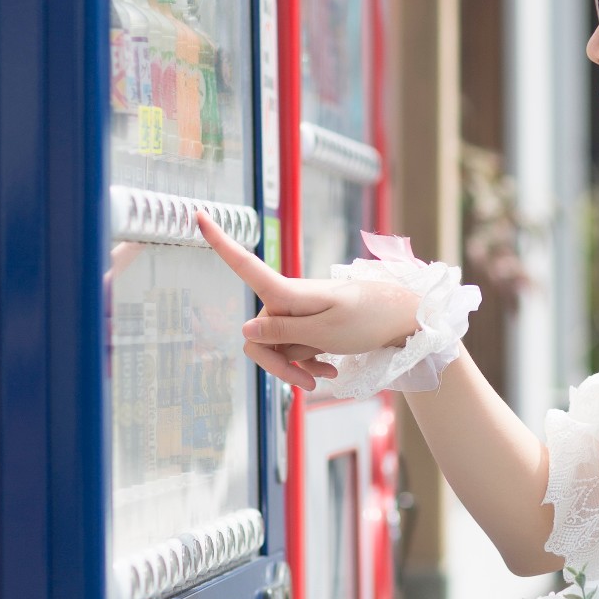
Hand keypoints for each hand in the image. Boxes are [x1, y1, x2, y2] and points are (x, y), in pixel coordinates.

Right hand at [196, 211, 419, 390]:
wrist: (402, 320)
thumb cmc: (367, 319)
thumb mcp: (324, 332)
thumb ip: (282, 332)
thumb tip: (245, 331)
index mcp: (288, 293)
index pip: (246, 265)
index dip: (220, 241)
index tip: (197, 213)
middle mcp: (286, 300)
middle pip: (258, 336)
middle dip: (278, 364)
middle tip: (307, 384)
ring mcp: (297, 313)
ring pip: (275, 347)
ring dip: (296, 367)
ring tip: (324, 377)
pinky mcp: (307, 325)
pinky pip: (292, 349)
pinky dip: (306, 364)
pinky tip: (328, 371)